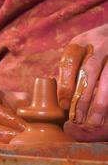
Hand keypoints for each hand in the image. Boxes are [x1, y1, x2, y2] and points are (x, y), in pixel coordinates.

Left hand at [58, 24, 107, 140]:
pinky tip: (106, 116)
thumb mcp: (77, 51)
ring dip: (100, 104)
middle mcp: (99, 45)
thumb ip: (68, 70)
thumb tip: (60, 99)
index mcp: (80, 42)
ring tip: (93, 122)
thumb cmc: (91, 48)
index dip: (65, 85)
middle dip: (82, 98)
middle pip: (89, 73)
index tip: (63, 104)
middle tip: (76, 118)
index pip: (70, 63)